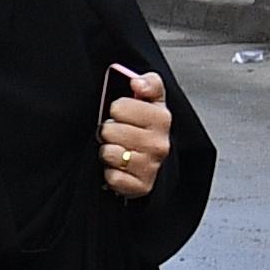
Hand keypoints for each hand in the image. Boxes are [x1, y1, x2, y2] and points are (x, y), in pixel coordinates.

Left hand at [99, 68, 174, 200]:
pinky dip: (110, 173)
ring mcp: (151, 166)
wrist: (152, 162)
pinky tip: (119, 168)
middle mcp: (159, 143)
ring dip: (107, 151)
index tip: (120, 112)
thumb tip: (137, 82)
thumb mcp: (151, 101)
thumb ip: (148, 83)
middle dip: (108, 131)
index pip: (119, 106)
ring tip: (118, 150)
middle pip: (110, 130)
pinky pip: (112, 176)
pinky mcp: (141, 186)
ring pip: (109, 152)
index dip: (115, 108)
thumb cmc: (146, 129)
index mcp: (161, 118)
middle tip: (117, 134)